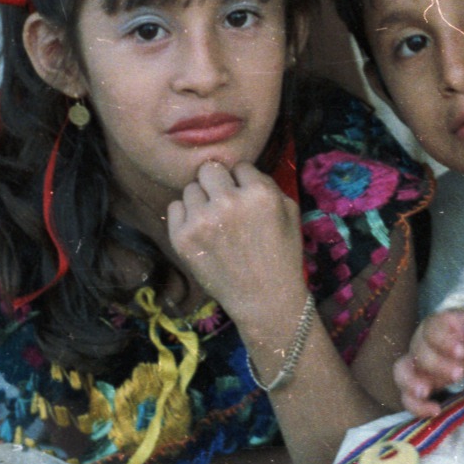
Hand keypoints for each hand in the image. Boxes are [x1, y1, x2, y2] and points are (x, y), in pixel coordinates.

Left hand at [166, 160, 304, 329]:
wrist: (263, 298)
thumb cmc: (281, 254)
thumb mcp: (289, 211)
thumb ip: (266, 184)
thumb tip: (239, 171)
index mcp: (258, 193)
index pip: (240, 166)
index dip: (243, 182)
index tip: (246, 199)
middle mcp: (228, 201)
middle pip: (209, 169)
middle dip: (218, 183)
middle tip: (224, 203)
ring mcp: (201, 220)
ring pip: (190, 188)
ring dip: (201, 200)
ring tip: (214, 221)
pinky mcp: (182, 237)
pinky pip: (174, 207)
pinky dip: (185, 216)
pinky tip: (201, 231)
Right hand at [392, 309, 463, 416]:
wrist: (461, 345)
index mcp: (435, 326)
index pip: (433, 330)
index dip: (445, 342)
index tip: (461, 352)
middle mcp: (420, 344)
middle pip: (420, 353)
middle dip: (438, 365)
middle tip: (459, 374)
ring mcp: (414, 366)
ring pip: (402, 372)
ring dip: (412, 383)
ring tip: (425, 392)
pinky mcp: (415, 386)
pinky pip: (406, 397)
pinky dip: (416, 406)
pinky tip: (435, 410)